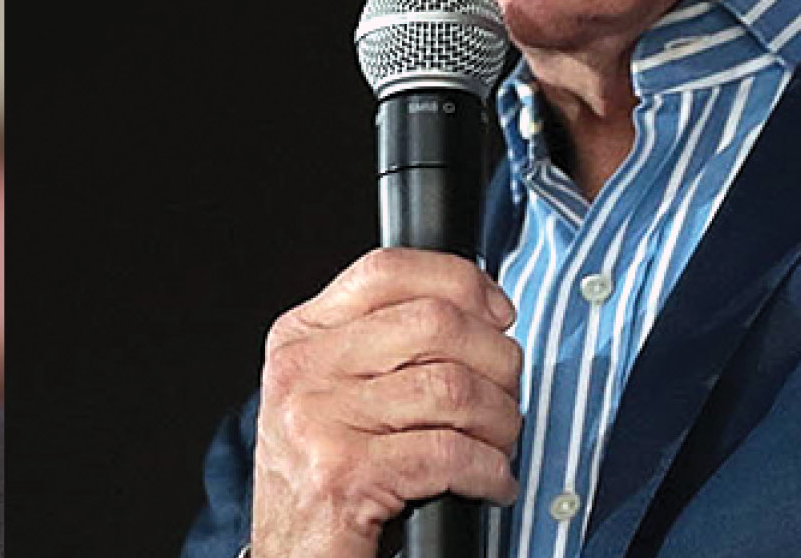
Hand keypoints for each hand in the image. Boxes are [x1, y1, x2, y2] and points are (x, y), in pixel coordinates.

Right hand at [250, 248, 523, 557]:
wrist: (294, 555)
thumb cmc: (326, 474)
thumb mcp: (335, 391)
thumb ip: (384, 345)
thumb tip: (480, 312)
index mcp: (300, 335)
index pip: (386, 270)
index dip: (459, 281)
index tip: (498, 314)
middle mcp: (302, 369)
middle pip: (433, 322)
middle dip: (496, 359)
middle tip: (506, 396)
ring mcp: (317, 419)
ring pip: (452, 388)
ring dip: (501, 423)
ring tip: (500, 446)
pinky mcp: (342, 474)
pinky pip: (450, 454)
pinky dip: (491, 472)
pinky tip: (491, 483)